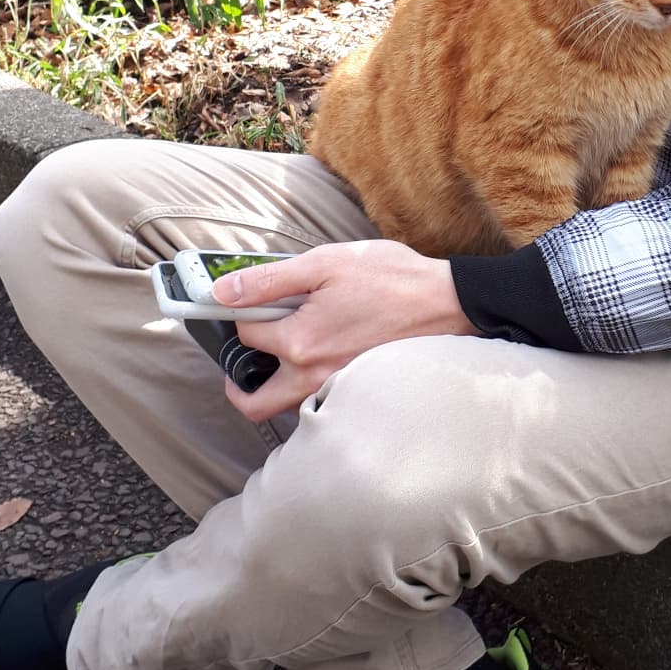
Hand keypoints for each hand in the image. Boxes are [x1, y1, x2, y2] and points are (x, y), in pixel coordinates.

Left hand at [211, 240, 475, 422]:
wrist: (448, 303)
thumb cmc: (392, 279)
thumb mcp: (326, 264)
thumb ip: (268, 280)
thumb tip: (222, 291)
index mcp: (299, 341)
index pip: (244, 336)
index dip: (241, 312)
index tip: (249, 300)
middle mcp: (313, 376)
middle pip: (252, 400)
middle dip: (236, 381)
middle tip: (239, 359)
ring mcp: (335, 390)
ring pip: (284, 406)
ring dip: (271, 385)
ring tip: (282, 351)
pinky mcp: (354, 393)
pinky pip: (314, 403)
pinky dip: (303, 387)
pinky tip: (317, 356)